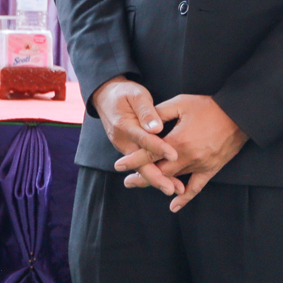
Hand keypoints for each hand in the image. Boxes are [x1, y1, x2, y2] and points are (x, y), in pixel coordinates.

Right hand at [92, 76, 178, 193]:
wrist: (106, 96)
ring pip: (141, 167)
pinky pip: (141, 164)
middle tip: (173, 188)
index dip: (159, 148)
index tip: (175, 156)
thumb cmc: (124, 93)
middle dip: (157, 177)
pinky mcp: (128, 149)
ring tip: (176, 188)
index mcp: (124, 125)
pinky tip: (167, 181)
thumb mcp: (136, 95)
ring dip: (158, 179)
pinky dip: (154, 174)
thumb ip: (146, 111)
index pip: (144, 140)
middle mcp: (122, 140)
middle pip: (140, 163)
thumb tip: (156, 127)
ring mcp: (124, 146)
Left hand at [133, 94, 248, 210]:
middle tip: (127, 182)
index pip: (149, 154)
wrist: (240, 115)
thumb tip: (144, 122)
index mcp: (177, 141)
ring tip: (140, 185)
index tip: (118, 166)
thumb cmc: (209, 107)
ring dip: (158, 184)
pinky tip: (174, 205)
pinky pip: (197, 187)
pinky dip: (185, 197)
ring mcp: (200, 165)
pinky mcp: (211, 169)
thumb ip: (159, 113)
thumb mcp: (180, 103)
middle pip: (159, 172)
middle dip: (141, 177)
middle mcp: (187, 157)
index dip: (133, 161)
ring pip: (174, 179)